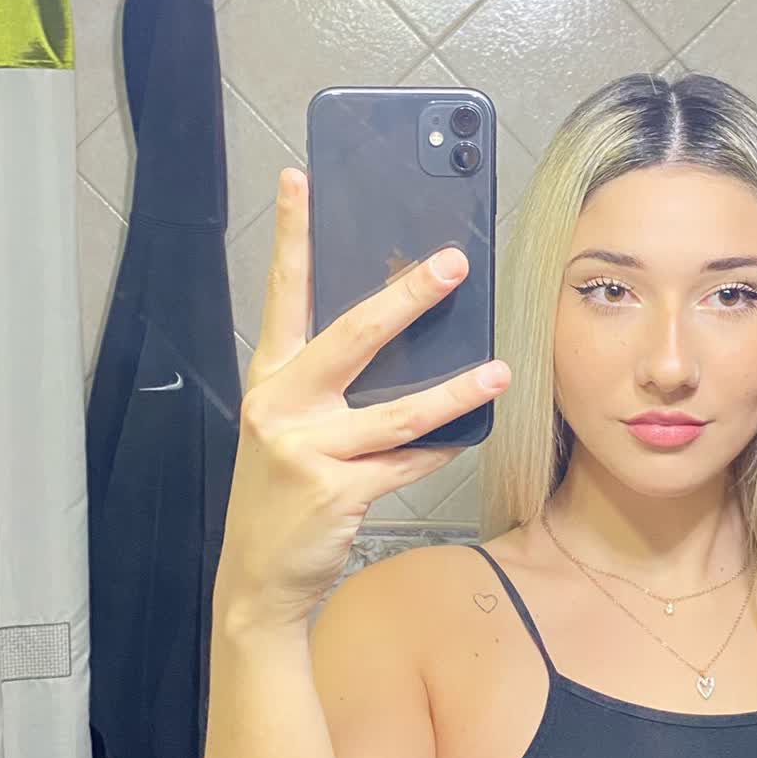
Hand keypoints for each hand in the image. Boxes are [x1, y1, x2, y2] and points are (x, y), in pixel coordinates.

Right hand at [215, 168, 509, 626]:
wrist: (257, 578)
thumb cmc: (284, 491)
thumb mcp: (291, 425)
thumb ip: (332, 382)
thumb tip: (404, 334)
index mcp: (270, 378)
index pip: (285, 293)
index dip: (292, 235)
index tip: (300, 180)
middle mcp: (280, 405)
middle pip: (352, 336)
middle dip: (407, 296)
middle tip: (452, 264)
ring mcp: (304, 449)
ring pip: (397, 411)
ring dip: (455, 390)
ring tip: (499, 371)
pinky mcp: (335, 491)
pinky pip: (405, 462)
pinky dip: (442, 448)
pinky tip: (471, 434)